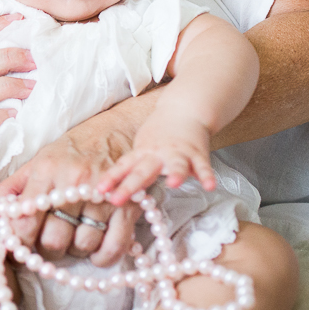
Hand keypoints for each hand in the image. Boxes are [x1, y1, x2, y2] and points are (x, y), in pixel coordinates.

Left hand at [0, 123, 137, 266]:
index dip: (18, 242)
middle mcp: (74, 181)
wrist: (117, 128)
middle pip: (53, 238)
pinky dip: (103, 258)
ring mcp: (103, 195)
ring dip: (74, 251)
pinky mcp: (129, 205)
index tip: (19, 248)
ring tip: (73, 239)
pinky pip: (114, 246)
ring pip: (82, 245)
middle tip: (48, 244)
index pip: (25, 219)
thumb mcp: (38, 161)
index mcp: (47, 169)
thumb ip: (13, 189)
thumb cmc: (72, 149)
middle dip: (47, 249)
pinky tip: (95, 253)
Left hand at [97, 115, 215, 205]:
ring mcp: (178, 153)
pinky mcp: (197, 153)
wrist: (184, 109)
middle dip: (129, 186)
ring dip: (175, 174)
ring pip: (176, 165)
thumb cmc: (160, 133)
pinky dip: (207, 176)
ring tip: (173, 184)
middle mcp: (157, 154)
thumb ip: (134, 169)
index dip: (111, 178)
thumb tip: (116, 189)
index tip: (99, 191)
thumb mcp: (142, 148)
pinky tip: (209, 186)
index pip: (123, 167)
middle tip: (117, 200)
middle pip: (142, 171)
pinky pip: (203, 167)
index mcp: (142, 153)